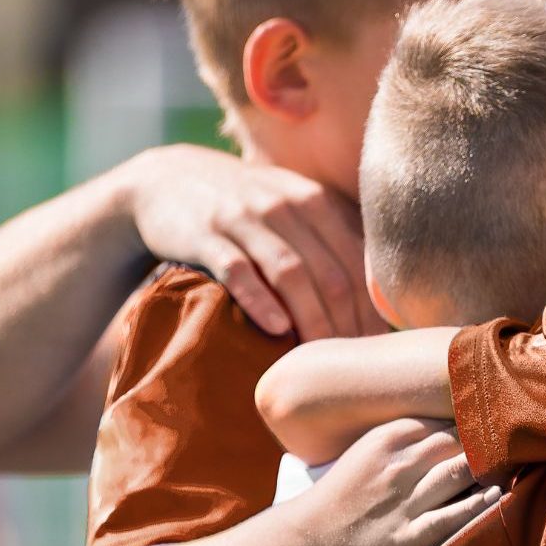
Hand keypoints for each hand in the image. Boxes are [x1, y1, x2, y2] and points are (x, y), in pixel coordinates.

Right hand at [118, 144, 385, 340]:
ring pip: (290, 273)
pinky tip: (277, 329)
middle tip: (351, 364)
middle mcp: (284, 204)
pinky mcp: (204, 234)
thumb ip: (332, 238)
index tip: (375, 347)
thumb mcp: (291, 207)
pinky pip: (238, 270)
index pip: (357, 261)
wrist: (166, 181)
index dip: (370, 307)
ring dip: (311, 319)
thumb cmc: (244, 207)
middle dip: (345, 323)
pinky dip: (260, 301)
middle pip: (329, 272)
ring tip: (320, 358)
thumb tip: (379, 297)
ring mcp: (243, 218)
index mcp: (314, 200)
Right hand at [300, 418, 501, 545]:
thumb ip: (405, 434)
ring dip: (489, 468)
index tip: (495, 423)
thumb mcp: (368, 449)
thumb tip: (452, 422)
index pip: (444, 419)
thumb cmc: (343, 491)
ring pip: (460, 472)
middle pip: (458, 441)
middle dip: (487, 442)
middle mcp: (398, 464)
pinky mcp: (408, 536)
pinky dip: (479, 504)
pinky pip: (453, 516)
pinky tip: (497, 496)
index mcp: (387, 438)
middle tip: (512, 445)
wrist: (308, 537)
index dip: (473, 421)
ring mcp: (404, 500)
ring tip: (509, 467)